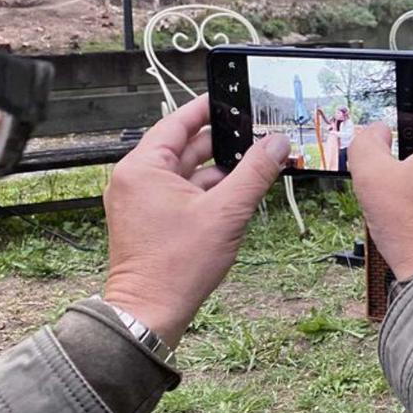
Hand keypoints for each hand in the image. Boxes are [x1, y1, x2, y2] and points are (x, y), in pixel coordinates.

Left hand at [103, 94, 288, 347]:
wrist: (151, 313)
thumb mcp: (227, 212)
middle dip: (222, 143)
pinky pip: (181, 194)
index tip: (232, 98)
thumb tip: (276, 143)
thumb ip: (255, 172)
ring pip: (186, 173)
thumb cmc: (178, 265)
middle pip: (184, 148)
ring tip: (255, 166)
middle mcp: (135, 180)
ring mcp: (140, 202)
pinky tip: (236, 195)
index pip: (177, 122)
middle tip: (256, 133)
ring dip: (218, 171)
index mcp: (143, 168)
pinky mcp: (148, 221)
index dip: (207, 109)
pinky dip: (207, 192)